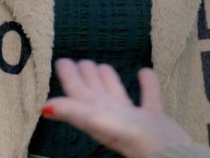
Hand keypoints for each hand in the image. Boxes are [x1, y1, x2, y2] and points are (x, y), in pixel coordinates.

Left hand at [41, 58, 192, 157]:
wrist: (166, 152)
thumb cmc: (131, 137)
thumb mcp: (98, 121)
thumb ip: (73, 111)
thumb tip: (44, 108)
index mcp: (96, 113)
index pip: (78, 92)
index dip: (69, 77)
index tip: (62, 60)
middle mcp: (111, 115)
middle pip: (94, 93)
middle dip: (86, 76)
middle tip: (80, 60)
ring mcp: (133, 118)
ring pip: (117, 94)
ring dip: (109, 80)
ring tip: (103, 65)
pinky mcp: (153, 117)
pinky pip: (148, 96)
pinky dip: (146, 84)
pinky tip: (144, 72)